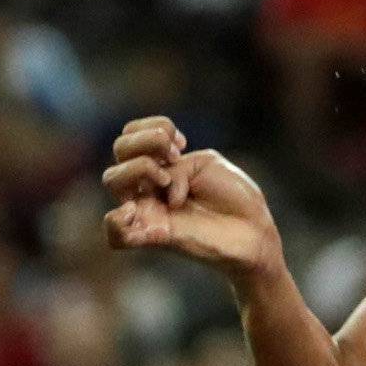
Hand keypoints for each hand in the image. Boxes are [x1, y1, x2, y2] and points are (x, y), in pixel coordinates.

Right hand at [103, 118, 280, 281]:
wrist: (254, 230)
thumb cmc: (232, 196)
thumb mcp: (205, 163)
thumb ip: (176, 167)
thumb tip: (162, 188)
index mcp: (161, 165)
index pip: (130, 134)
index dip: (153, 128)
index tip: (182, 143)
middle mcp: (149, 185)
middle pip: (119, 149)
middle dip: (148, 141)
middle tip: (177, 156)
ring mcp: (149, 210)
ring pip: (111, 179)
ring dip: (140, 168)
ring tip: (167, 181)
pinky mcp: (154, 237)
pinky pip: (115, 236)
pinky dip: (117, 222)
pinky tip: (136, 210)